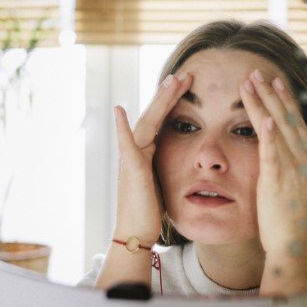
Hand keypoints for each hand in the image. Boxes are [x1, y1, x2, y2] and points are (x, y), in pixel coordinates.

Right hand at [111, 72, 192, 244]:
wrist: (136, 232)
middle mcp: (137, 150)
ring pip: (146, 123)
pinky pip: (125, 145)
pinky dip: (121, 128)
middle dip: (169, 94)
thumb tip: (185, 155)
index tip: (188, 83)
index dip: (174, 101)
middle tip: (184, 74)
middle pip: (155, 115)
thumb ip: (169, 163)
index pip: (163, 119)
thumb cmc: (151, 211)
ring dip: (158, 102)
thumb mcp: (165, 181)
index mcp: (147, 151)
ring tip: (171, 82)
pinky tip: (118, 111)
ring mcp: (131, 158)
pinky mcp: (131, 169)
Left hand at [241, 70, 306, 296]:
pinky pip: (273, 153)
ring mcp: (293, 169)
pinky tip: (264, 118)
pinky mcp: (278, 181)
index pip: (295, 121)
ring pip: (277, 128)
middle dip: (272, 93)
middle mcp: (304, 159)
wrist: (293, 246)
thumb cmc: (293, 220)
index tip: (274, 80)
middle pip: (287, 117)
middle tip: (257, 72)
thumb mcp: (305, 184)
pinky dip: (270, 134)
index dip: (284, 99)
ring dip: (264, 103)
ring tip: (251, 83)